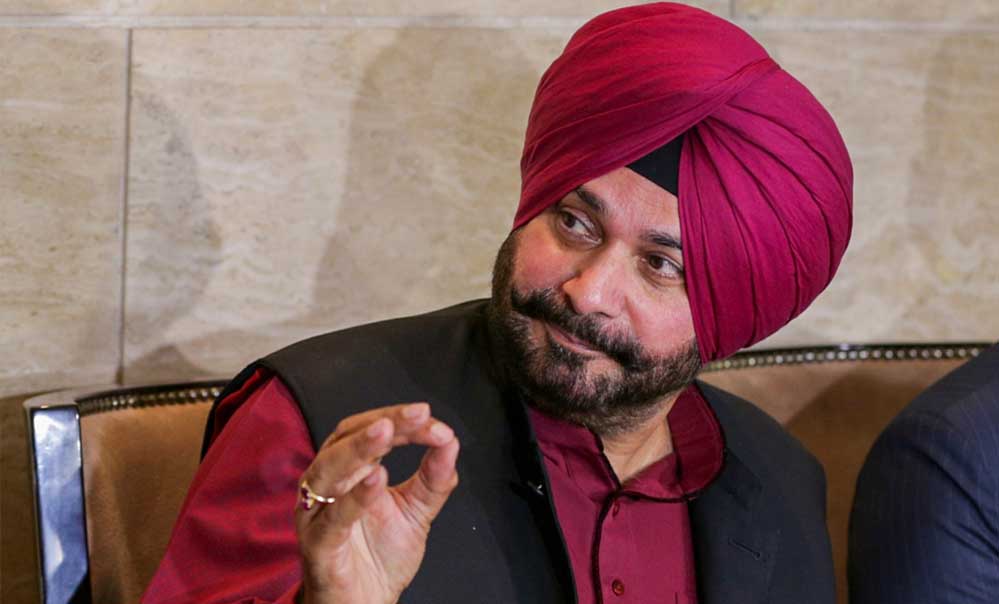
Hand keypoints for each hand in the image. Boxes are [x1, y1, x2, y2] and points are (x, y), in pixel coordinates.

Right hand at [296, 403, 459, 603]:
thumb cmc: (380, 556)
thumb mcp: (417, 511)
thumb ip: (434, 479)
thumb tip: (450, 441)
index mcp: (349, 469)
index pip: (369, 430)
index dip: (400, 421)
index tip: (431, 418)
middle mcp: (326, 484)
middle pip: (345, 438)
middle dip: (383, 423)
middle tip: (417, 415)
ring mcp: (317, 514)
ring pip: (328, 471)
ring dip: (360, 449)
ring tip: (388, 433)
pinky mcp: (317, 546)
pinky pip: (332, 519)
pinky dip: (353, 498)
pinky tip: (376, 479)